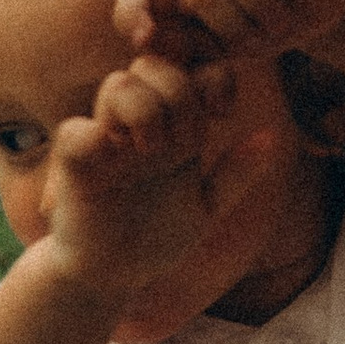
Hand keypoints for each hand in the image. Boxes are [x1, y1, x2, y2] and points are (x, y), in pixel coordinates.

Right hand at [43, 55, 286, 313]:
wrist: (113, 279)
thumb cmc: (159, 240)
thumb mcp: (207, 208)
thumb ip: (236, 174)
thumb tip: (272, 137)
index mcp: (176, 128)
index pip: (195, 70)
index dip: (214, 79)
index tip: (222, 114)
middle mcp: (140, 125)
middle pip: (155, 64)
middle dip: (178, 93)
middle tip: (183, 139)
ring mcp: (105, 141)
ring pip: (118, 83)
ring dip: (142, 110)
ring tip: (150, 151)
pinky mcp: (72, 166)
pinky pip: (75, 130)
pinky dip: (94, 139)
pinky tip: (112, 162)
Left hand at [115, 0, 344, 76]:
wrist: (322, 8)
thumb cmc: (269, 29)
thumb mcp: (226, 51)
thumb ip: (185, 51)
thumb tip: (144, 42)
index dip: (130, 15)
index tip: (141, 40)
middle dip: (235, 29)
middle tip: (262, 42)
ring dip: (264, 9)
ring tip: (281, 23)